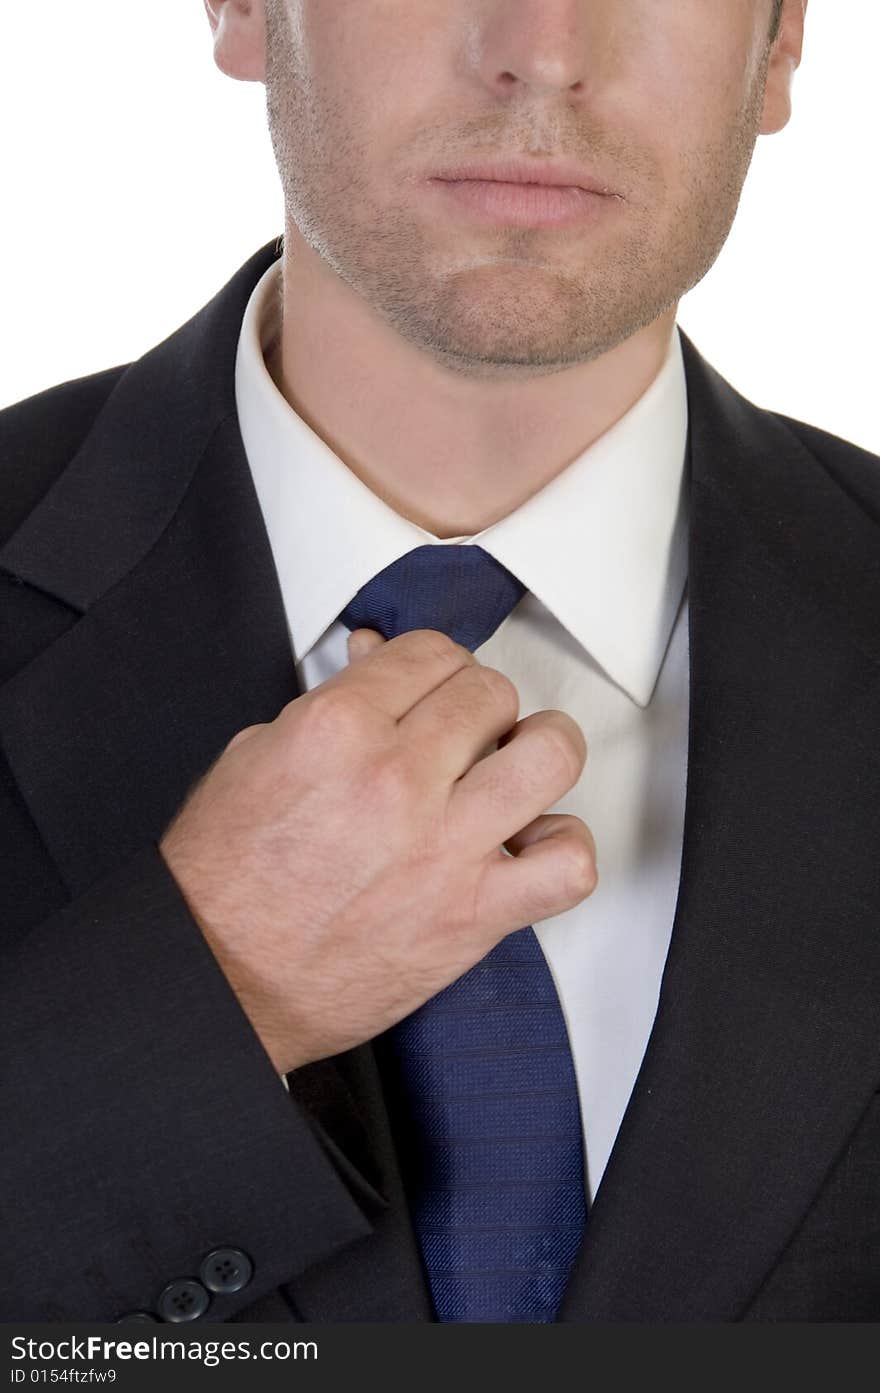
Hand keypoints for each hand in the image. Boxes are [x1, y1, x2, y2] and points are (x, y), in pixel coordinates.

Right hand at [159, 628, 596, 1074]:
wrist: (221, 983)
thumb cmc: (225, 884)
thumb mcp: (257, 757)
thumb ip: (330, 704)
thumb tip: (377, 661)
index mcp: (336, 730)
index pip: (431, 653)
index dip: (435, 665)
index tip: (432, 687)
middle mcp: (396, 780)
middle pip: (491, 693)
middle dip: (478, 705)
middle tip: (462, 731)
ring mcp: (442, 847)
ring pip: (550, 755)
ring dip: (540, 750)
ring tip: (517, 765)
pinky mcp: (472, 914)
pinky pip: (565, 864)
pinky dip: (563, 847)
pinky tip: (531, 843)